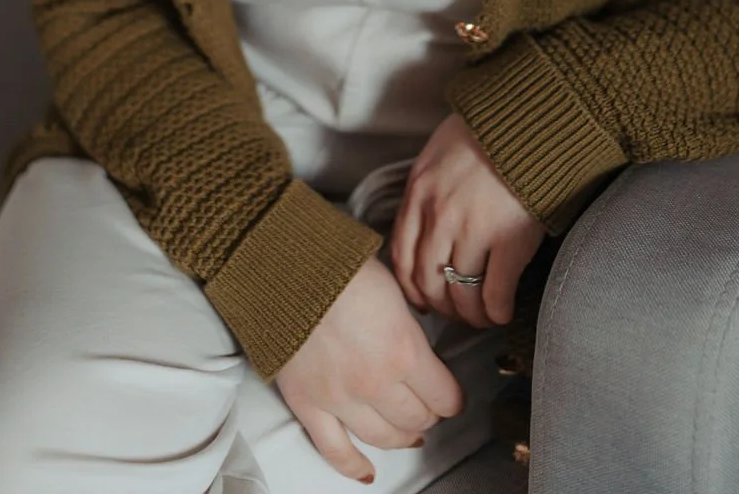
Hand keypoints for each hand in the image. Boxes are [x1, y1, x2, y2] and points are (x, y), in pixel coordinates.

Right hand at [275, 255, 463, 483]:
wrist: (286, 265)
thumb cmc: (340, 265)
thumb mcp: (393, 287)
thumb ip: (408, 325)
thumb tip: (417, 341)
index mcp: (404, 351)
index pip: (443, 395)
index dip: (451, 397)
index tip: (451, 395)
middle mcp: (376, 383)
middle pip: (415, 418)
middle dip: (427, 415)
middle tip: (429, 408)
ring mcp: (340, 399)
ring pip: (382, 438)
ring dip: (401, 437)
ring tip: (408, 433)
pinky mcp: (308, 404)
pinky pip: (334, 449)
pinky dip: (353, 466)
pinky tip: (368, 472)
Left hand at [390, 113, 546, 329]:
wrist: (531, 119)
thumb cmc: (489, 132)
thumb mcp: (440, 152)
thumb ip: (428, 187)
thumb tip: (426, 220)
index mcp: (419, 192)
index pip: (402, 256)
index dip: (412, 287)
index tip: (424, 300)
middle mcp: (439, 216)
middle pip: (428, 281)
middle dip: (441, 307)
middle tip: (456, 313)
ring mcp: (473, 229)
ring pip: (460, 293)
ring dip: (470, 314)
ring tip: (481, 317)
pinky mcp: (509, 240)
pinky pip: (494, 293)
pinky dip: (496, 311)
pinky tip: (502, 313)